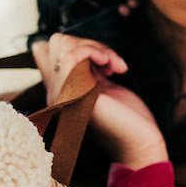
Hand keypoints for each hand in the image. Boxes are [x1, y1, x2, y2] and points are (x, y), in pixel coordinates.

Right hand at [31, 33, 168, 169]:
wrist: (140, 143)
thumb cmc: (127, 117)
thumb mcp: (101, 85)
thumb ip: (85, 69)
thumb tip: (75, 44)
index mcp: (60, 91)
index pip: (45, 51)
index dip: (76, 45)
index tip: (101, 62)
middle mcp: (55, 94)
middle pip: (56, 43)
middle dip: (88, 42)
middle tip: (109, 62)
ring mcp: (62, 95)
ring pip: (63, 45)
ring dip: (95, 46)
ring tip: (113, 65)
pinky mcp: (75, 95)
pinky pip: (73, 56)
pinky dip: (97, 51)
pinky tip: (115, 68)